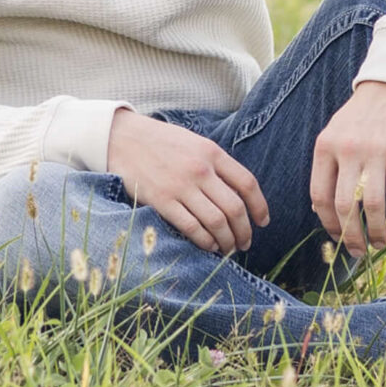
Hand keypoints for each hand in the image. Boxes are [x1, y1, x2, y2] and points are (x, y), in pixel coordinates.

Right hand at [106, 109, 269, 255]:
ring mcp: (181, 186)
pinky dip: (205, 241)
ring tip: (228, 248)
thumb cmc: (161, 141)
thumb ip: (216, 163)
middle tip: (245, 243)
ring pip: (216, 222)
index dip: (260, 206)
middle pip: (235, 208)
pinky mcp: (162, 200)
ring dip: (227, 241)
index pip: (247, 183)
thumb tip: (238, 192)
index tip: (263, 222)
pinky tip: (208, 245)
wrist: (123, 138)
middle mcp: (200, 169)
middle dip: (244, 231)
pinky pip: (192, 228)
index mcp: (211, 152)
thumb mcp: (194, 142)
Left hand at [311, 80, 385, 259]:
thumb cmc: (363, 117)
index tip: (336, 238)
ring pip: (372, 205)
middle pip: (344, 206)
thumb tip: (322, 210)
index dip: (327, 223)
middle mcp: (348, 149)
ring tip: (380, 243)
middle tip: (358, 252)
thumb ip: (329, 166)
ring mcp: (376, 150)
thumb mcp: (335, 134)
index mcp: (325, 146)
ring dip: (376, 232)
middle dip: (350, 237)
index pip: (319, 195)